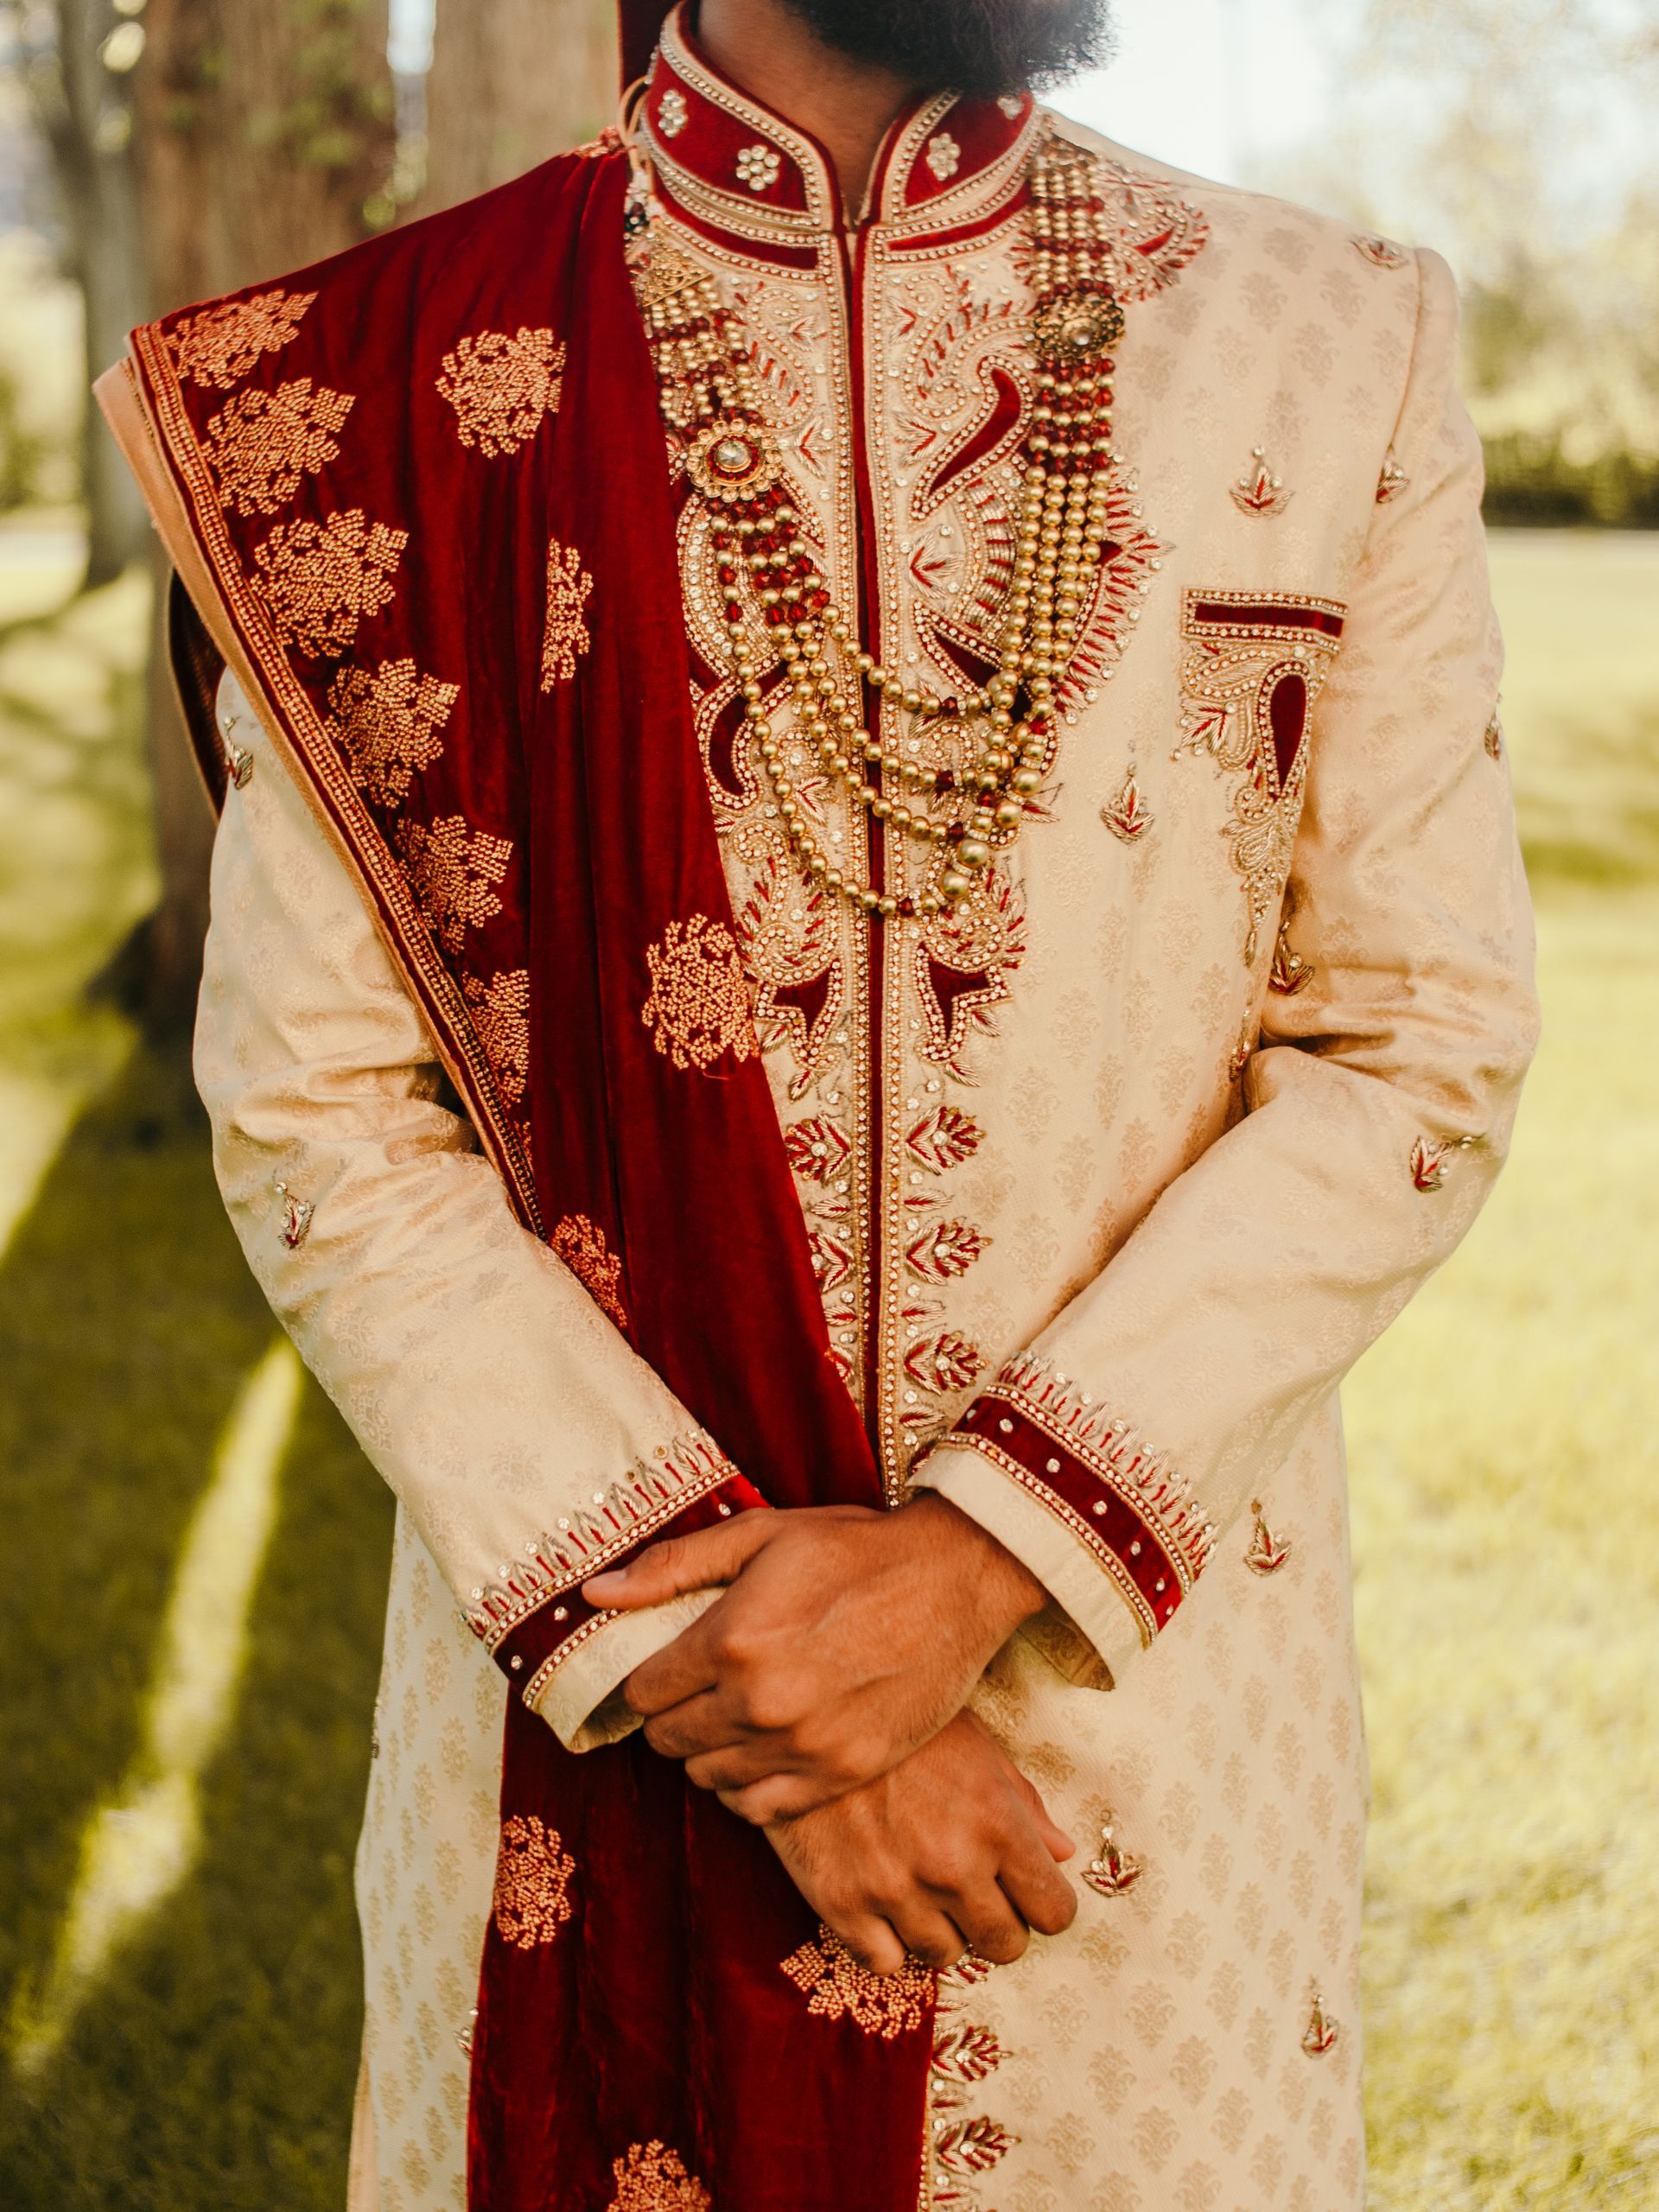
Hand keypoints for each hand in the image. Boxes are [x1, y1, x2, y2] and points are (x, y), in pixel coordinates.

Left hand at [582, 1494, 1046, 1822]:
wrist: (954, 1579)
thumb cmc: (855, 1549)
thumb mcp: (761, 1534)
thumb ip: (673, 1566)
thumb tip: (595, 1595)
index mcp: (730, 1640)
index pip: (643, 1693)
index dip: (648, 1681)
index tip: (666, 1669)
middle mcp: (758, 1703)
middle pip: (669, 1741)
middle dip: (673, 1717)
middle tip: (699, 1693)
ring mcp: (802, 1746)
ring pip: (709, 1778)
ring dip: (709, 1752)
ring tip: (734, 1720)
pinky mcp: (841, 1773)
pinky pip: (760, 1810)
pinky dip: (748, 1788)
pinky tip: (763, 1754)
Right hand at [765, 1709, 1077, 1974]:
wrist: (807, 1711)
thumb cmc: (901, 1724)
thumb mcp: (975, 1744)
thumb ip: (1024, 1803)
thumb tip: (1063, 1852)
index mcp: (997, 1823)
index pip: (1053, 1911)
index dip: (1044, 1902)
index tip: (1027, 1891)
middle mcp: (953, 1866)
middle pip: (1005, 1945)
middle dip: (998, 1921)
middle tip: (975, 1892)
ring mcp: (895, 1891)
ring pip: (946, 1955)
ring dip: (941, 1927)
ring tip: (922, 1885)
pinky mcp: (840, 1904)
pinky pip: (886, 1962)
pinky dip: (888, 1940)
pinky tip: (884, 1901)